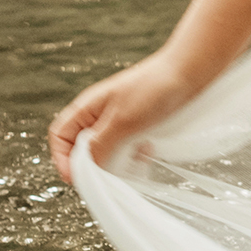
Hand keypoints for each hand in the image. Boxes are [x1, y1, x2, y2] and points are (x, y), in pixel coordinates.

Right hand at [48, 54, 200, 184]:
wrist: (189, 72)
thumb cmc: (153, 90)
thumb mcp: (122, 121)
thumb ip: (100, 144)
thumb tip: (83, 169)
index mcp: (87, 108)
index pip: (60, 136)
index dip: (63, 158)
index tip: (77, 179)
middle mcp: (99, 116)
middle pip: (82, 147)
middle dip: (93, 164)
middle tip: (107, 178)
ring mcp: (118, 121)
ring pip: (106, 151)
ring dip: (116, 161)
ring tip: (132, 161)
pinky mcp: (138, 127)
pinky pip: (126, 149)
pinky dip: (134, 156)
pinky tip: (147, 152)